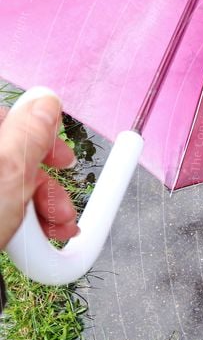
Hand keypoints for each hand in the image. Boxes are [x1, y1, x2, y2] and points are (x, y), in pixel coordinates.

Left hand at [0, 93, 78, 250]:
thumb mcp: (5, 170)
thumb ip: (29, 132)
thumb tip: (45, 102)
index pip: (5, 118)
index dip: (39, 135)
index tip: (60, 157)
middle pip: (13, 157)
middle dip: (46, 182)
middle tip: (59, 202)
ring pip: (14, 188)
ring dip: (45, 208)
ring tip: (56, 230)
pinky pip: (8, 211)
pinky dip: (30, 224)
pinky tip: (43, 238)